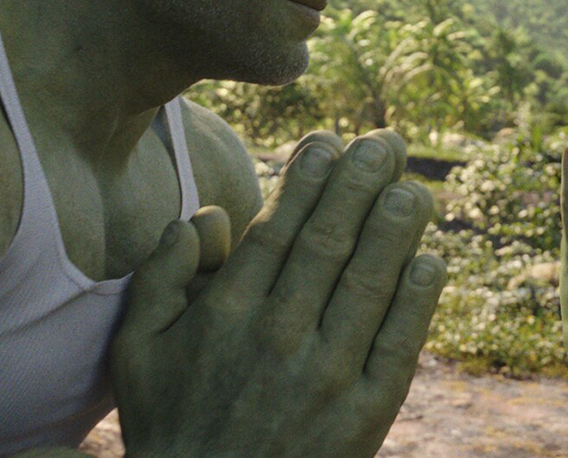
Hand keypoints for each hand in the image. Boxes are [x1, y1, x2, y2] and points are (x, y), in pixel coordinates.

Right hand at [111, 129, 446, 456]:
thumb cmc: (169, 425)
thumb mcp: (136, 350)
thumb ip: (160, 276)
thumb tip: (202, 214)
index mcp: (225, 316)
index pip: (276, 231)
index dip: (307, 182)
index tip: (330, 141)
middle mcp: (277, 338)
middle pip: (328, 245)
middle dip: (360, 186)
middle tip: (386, 142)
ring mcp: (324, 377)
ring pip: (368, 286)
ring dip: (396, 230)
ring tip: (414, 186)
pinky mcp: (363, 415)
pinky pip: (397, 347)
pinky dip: (417, 303)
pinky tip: (431, 261)